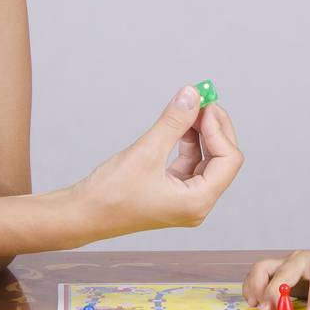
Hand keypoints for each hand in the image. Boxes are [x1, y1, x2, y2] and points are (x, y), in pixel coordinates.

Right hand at [70, 87, 242, 239]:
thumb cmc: (109, 194)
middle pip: (222, 160)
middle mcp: (196, 204)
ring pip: (206, 160)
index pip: (228, 160)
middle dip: (213, 128)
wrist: (81, 215)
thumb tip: (192, 95)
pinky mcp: (171, 193)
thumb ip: (173, 122)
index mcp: (197, 202)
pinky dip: (187, 143)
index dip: (220, 129)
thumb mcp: (146, 152)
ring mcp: (184, 200)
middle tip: (202, 100)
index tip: (205, 105)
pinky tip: (179, 125)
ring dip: (200, 133)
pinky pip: (189, 163)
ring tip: (188, 108)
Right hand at [243, 250, 309, 309]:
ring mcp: (285, 262)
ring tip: (257, 306)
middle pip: (283, 272)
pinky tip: (252, 301)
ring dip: (256, 287)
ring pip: (263, 267)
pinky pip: (257, 273)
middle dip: (273, 292)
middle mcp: (300, 259)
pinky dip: (251, 286)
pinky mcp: (275, 268)